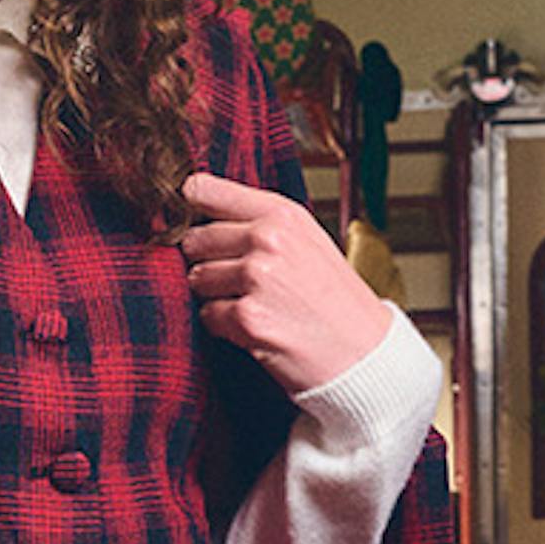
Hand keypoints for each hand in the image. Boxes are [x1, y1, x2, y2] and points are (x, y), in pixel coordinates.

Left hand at [177, 172, 396, 397]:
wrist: (363, 353)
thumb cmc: (333, 300)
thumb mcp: (306, 242)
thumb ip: (259, 222)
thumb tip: (198, 211)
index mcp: (282, 213)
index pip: (205, 190)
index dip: (186, 206)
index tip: (181, 217)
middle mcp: (269, 239)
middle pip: (194, 240)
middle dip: (205, 262)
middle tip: (236, 280)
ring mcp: (257, 278)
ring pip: (198, 279)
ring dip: (215, 296)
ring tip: (253, 304)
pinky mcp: (248, 318)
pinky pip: (208, 316)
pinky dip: (224, 326)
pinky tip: (256, 328)